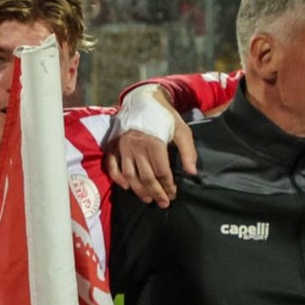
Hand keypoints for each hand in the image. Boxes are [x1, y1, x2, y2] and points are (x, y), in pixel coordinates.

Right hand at [104, 86, 196, 206]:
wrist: (143, 100)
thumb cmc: (165, 117)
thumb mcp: (181, 130)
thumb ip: (187, 151)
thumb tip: (191, 172)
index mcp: (154, 143)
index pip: (161, 171)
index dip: (168, 186)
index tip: (173, 195)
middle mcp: (136, 147)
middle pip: (146, 176)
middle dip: (155, 192)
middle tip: (163, 203)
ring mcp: (123, 147)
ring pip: (129, 175)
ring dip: (138, 189)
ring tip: (147, 199)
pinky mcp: (114, 146)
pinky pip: (112, 166)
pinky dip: (117, 178)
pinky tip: (126, 186)